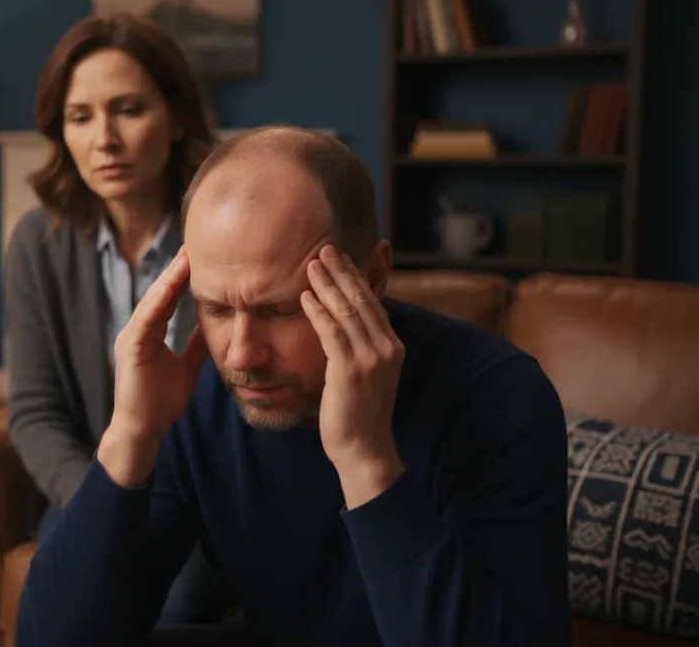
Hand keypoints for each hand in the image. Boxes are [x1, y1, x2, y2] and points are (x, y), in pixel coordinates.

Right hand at [99, 247, 209, 486]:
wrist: (143, 430)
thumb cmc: (161, 402)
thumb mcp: (187, 366)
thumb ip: (195, 344)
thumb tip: (214, 325)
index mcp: (151, 332)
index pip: (169, 297)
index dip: (184, 277)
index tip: (202, 256)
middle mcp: (139, 329)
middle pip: (160, 292)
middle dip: (177, 269)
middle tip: (194, 244)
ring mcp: (131, 337)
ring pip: (152, 300)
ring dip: (169, 278)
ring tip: (185, 257)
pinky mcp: (129, 349)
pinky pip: (145, 319)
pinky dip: (157, 301)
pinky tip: (170, 285)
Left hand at [301, 245, 405, 507]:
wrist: (364, 449)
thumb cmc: (358, 413)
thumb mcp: (368, 375)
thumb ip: (361, 348)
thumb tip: (347, 324)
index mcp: (393, 347)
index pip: (373, 303)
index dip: (356, 278)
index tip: (340, 258)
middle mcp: (387, 348)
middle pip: (362, 300)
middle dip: (342, 272)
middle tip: (324, 248)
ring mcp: (371, 358)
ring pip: (347, 311)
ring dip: (327, 285)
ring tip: (311, 264)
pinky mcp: (351, 369)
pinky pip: (332, 332)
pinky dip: (318, 311)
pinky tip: (305, 296)